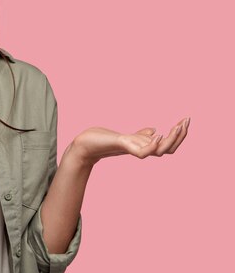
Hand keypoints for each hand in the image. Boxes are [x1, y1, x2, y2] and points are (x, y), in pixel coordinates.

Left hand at [70, 117, 190, 165]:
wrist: (85, 145)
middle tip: (187, 120)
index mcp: (144, 146)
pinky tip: (158, 134)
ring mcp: (133, 150)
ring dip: (171, 139)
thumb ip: (141, 135)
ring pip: (160, 151)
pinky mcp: (123, 148)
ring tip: (179, 126)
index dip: (179, 135)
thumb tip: (153, 130)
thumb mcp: (127, 136)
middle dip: (180, 136)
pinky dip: (153, 145)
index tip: (186, 120)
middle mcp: (141, 150)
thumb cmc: (104, 140)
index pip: (168, 145)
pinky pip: (143, 152)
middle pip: (169, 149)